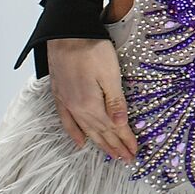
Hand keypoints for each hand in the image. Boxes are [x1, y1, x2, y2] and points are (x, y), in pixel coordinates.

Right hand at [47, 37, 137, 162]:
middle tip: (126, 159)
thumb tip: (121, 125)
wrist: (65, 33)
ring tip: (110, 155)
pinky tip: (80, 142)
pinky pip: (67, 121)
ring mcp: (67, 102)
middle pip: (100, 132)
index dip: (125, 140)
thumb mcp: (110, 74)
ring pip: (86, 129)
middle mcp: (77, 108)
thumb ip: (115, 102)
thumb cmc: (92, 49)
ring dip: (99, 143)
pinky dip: (74, 133)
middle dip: (115, 146)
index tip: (134, 153)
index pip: (113, 128)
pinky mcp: (60, 95)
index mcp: (91, 105)